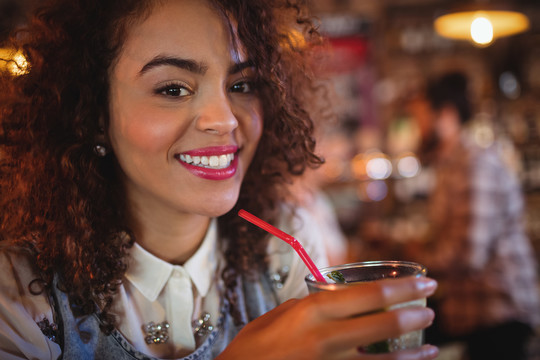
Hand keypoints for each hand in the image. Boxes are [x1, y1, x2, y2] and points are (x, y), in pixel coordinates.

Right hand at [217, 277, 437, 359]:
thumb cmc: (252, 348)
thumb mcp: (277, 316)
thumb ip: (308, 307)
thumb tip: (333, 301)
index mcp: (311, 311)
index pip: (368, 294)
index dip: (403, 287)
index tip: (426, 281)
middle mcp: (325, 338)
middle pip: (382, 323)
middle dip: (414, 313)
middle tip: (431, 308)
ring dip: (412, 353)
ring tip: (431, 347)